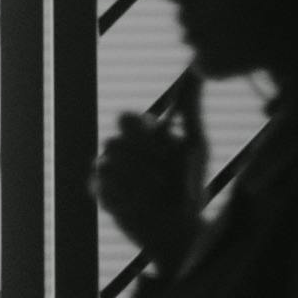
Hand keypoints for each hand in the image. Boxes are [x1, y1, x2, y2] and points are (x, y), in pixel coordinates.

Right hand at [94, 76, 204, 272]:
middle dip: (141, 161)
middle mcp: (122, 150)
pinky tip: (141, 203)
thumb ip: (190, 109)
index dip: (141, 134)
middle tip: (163, 177)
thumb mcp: (195, 144)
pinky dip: (123, 193)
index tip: (162, 148)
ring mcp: (109, 171)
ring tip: (156, 192)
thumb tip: (198, 70)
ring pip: (106, 163)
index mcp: (142, 135)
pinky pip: (99, 184)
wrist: (181, 227)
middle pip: (114, 142)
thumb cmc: (189, 184)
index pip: (125, 119)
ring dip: (136, 179)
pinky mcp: (102, 194)